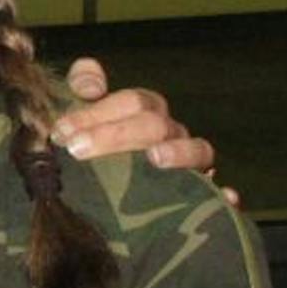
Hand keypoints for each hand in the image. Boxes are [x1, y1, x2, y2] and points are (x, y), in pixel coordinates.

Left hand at [55, 57, 238, 207]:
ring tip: (155, 158)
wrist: (109, 205)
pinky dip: (224, 195)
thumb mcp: (83, 121)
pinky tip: (225, 196)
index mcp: (146, 114)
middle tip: (76, 149)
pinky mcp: (203, 198)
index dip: (97, 111)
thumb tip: (92, 82)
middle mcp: (171, 136)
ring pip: (197, 151)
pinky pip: (220, 195)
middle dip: (114, 134)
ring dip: (179, 152)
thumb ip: (82, 87)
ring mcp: (190, 165)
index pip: (131, 101)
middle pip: (154, 125)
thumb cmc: (95, 153)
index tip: (62, 131)